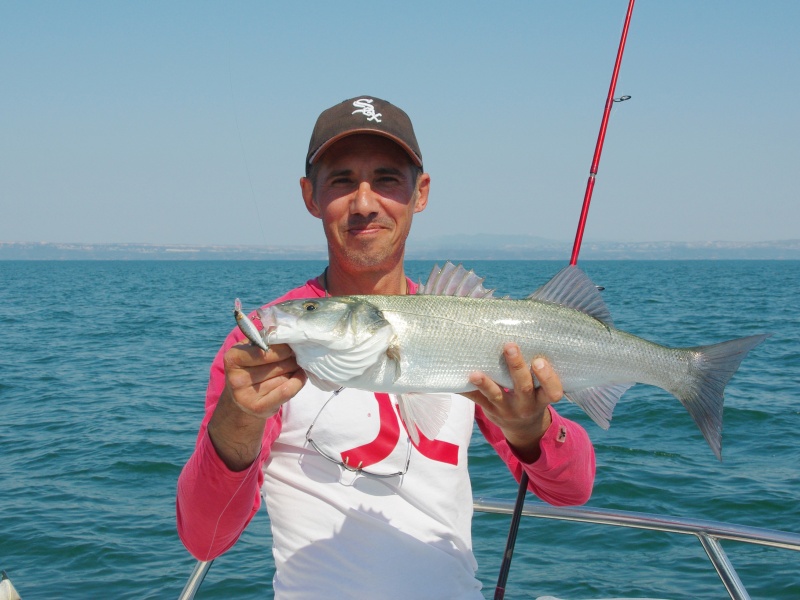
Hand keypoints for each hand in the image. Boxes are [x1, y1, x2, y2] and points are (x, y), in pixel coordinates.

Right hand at [208, 343, 306, 470]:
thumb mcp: (251, 350)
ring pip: (284, 377)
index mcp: (232, 358)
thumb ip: (265, 339)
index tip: (290, 347)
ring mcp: (246, 396)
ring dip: (294, 369)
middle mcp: (236, 379)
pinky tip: (301, 376)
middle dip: (291, 358)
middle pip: (276, 364)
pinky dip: (298, 381)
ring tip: (294, 366)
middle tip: (296, 356)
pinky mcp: (259, 408)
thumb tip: (282, 329)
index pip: (264, 351)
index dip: (282, 348)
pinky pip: (286, 391)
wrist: (242, 400)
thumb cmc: (250, 369)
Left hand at [463, 343, 562, 462]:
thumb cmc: (533, 398)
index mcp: (542, 399)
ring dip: (485, 384)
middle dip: (516, 367)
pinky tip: (455, 380)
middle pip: (523, 387)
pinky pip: (477, 399)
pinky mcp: (489, 410)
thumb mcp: (541, 391)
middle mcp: (526, 405)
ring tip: (475, 373)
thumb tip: (521, 333)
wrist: (523, 429)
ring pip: (496, 395)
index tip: (539, 361)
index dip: (547, 377)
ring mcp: (506, 409)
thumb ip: (536, 372)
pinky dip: (466, 389)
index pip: (552, 391)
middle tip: (510, 346)